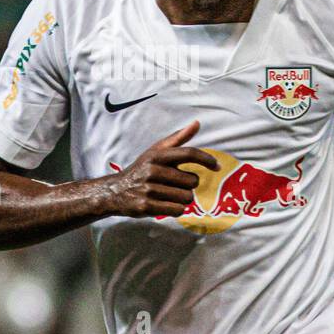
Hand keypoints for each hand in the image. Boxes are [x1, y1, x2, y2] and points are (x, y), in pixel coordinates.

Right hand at [104, 121, 218, 218]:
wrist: (115, 191)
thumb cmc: (142, 170)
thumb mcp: (156, 151)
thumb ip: (178, 138)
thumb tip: (197, 123)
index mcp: (158, 155)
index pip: (189, 153)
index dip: (207, 159)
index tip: (218, 167)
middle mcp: (153, 170)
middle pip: (192, 181)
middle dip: (189, 185)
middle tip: (175, 185)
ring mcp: (149, 189)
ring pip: (187, 197)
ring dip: (182, 199)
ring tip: (168, 195)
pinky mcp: (146, 206)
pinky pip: (178, 210)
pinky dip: (176, 209)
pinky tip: (165, 205)